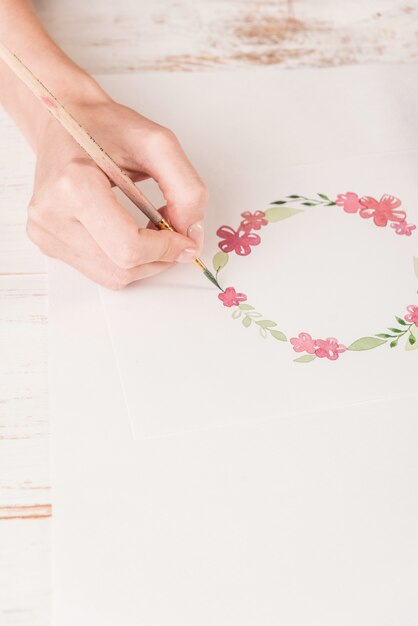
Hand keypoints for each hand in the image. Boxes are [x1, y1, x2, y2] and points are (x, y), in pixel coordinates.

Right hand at [26, 96, 207, 288]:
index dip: (166, 249)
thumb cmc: (105, 127)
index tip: (186, 239)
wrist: (64, 120)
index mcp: (73, 185)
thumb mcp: (158, 144)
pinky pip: (99, 271)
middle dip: (158, 257)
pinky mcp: (47, 243)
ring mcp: (45, 232)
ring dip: (143, 261)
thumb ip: (186, 189)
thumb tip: (191, 235)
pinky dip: (124, 260)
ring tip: (149, 229)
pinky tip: (126, 232)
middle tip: (172, 232)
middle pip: (122, 269)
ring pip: (112, 277)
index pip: (129, 247)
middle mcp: (51, 214)